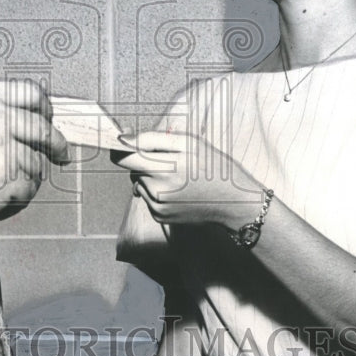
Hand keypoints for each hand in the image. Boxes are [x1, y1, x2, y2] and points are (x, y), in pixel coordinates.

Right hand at [0, 79, 69, 226]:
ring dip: (26, 181)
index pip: (31, 92)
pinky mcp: (7, 177)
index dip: (45, 109)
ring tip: (3, 190)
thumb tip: (26, 123)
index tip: (49, 121)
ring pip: (37, 164)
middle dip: (57, 145)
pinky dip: (17, 201)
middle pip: (44, 129)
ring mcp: (3, 146)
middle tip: (61, 157)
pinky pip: (28, 190)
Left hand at [113, 131, 264, 228]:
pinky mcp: (159, 216)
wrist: (235, 203)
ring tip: (176, 174)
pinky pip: (146, 196)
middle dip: (142, 159)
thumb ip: (152, 139)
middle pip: (131, 168)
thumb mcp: (189, 143)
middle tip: (168, 157)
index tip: (123, 139)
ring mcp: (157, 206)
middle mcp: (157, 190)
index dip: (120, 146)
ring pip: (138, 182)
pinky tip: (176, 188)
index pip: (123, 157)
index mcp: (164, 168)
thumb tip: (124, 139)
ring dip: (149, 174)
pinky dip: (155, 189)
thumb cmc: (215, 167)